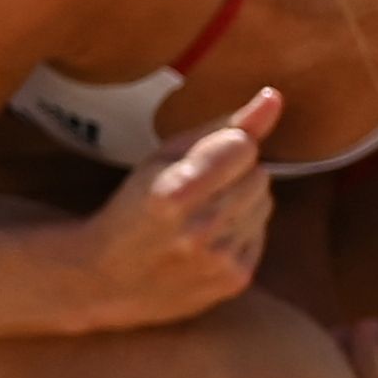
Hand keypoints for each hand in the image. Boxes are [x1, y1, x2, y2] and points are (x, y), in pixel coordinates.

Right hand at [74, 86, 280, 327]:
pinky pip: (263, 232)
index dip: (225, 146)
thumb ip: (222, 126)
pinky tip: (208, 238)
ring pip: (266, 202)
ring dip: (241, 201)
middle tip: (196, 190)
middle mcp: (199, 230)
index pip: (242, 146)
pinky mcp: (236, 280)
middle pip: (259, 175)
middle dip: (234, 174)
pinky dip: (242, 229)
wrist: (104, 279)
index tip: (199, 158)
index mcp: (173, 193)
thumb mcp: (163, 157)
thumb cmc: (134, 205)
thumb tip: (274, 98)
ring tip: (200, 214)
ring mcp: (219, 260)